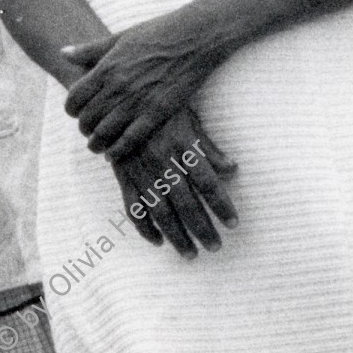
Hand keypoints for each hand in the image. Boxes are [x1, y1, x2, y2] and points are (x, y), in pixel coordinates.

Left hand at [62, 15, 228, 159]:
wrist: (195, 37)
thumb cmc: (157, 32)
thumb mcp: (119, 37)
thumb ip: (89, 50)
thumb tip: (63, 53)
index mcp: (106, 68)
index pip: (75, 97)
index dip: (71, 109)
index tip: (74, 112)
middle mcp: (118, 87)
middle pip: (88, 117)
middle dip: (83, 127)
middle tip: (86, 131)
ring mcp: (138, 101)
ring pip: (106, 131)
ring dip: (96, 142)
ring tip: (95, 146)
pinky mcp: (159, 112)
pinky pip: (132, 138)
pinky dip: (118, 149)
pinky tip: (113, 154)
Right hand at [111, 107, 237, 257]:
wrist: (118, 98)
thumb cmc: (160, 110)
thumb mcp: (189, 121)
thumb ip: (209, 149)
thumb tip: (232, 170)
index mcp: (182, 145)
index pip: (208, 183)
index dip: (222, 205)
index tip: (233, 224)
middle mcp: (161, 160)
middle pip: (185, 202)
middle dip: (202, 228)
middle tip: (215, 247)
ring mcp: (140, 170)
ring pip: (160, 210)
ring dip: (176, 235)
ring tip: (190, 254)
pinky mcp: (123, 175)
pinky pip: (132, 207)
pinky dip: (144, 227)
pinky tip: (157, 240)